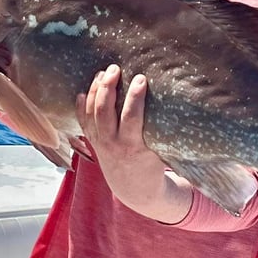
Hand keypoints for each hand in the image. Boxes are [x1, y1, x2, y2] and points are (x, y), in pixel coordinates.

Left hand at [76, 65, 192, 222]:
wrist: (135, 190)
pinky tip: (82, 91)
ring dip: (95, 91)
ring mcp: (100, 143)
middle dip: (108, 87)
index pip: (131, 117)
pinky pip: (83, 122)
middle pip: (104, 111)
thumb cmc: (154, 166)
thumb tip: (176, 99)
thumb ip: (161, 129)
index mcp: (133, 147)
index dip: (135, 96)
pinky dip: (81, 107)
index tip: (141, 78)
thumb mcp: (161, 150)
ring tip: (103, 73)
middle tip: (116, 68)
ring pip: (91, 113)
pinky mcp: (93, 143)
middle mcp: (112, 144)